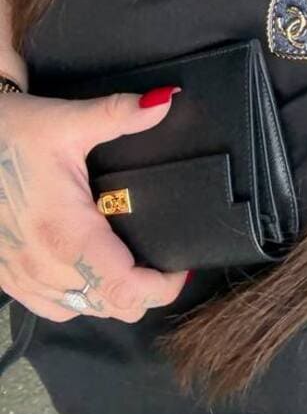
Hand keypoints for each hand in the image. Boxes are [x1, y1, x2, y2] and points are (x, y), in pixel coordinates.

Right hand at [0, 86, 190, 320]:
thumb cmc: (12, 133)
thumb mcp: (67, 120)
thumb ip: (119, 114)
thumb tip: (165, 101)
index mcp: (63, 233)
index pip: (121, 287)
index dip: (160, 287)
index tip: (182, 267)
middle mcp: (41, 265)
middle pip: (110, 307)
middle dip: (147, 293)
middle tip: (166, 262)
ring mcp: (22, 277)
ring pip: (85, 312)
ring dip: (115, 298)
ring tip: (136, 265)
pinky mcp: (9, 278)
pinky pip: (56, 308)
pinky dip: (83, 300)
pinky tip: (93, 271)